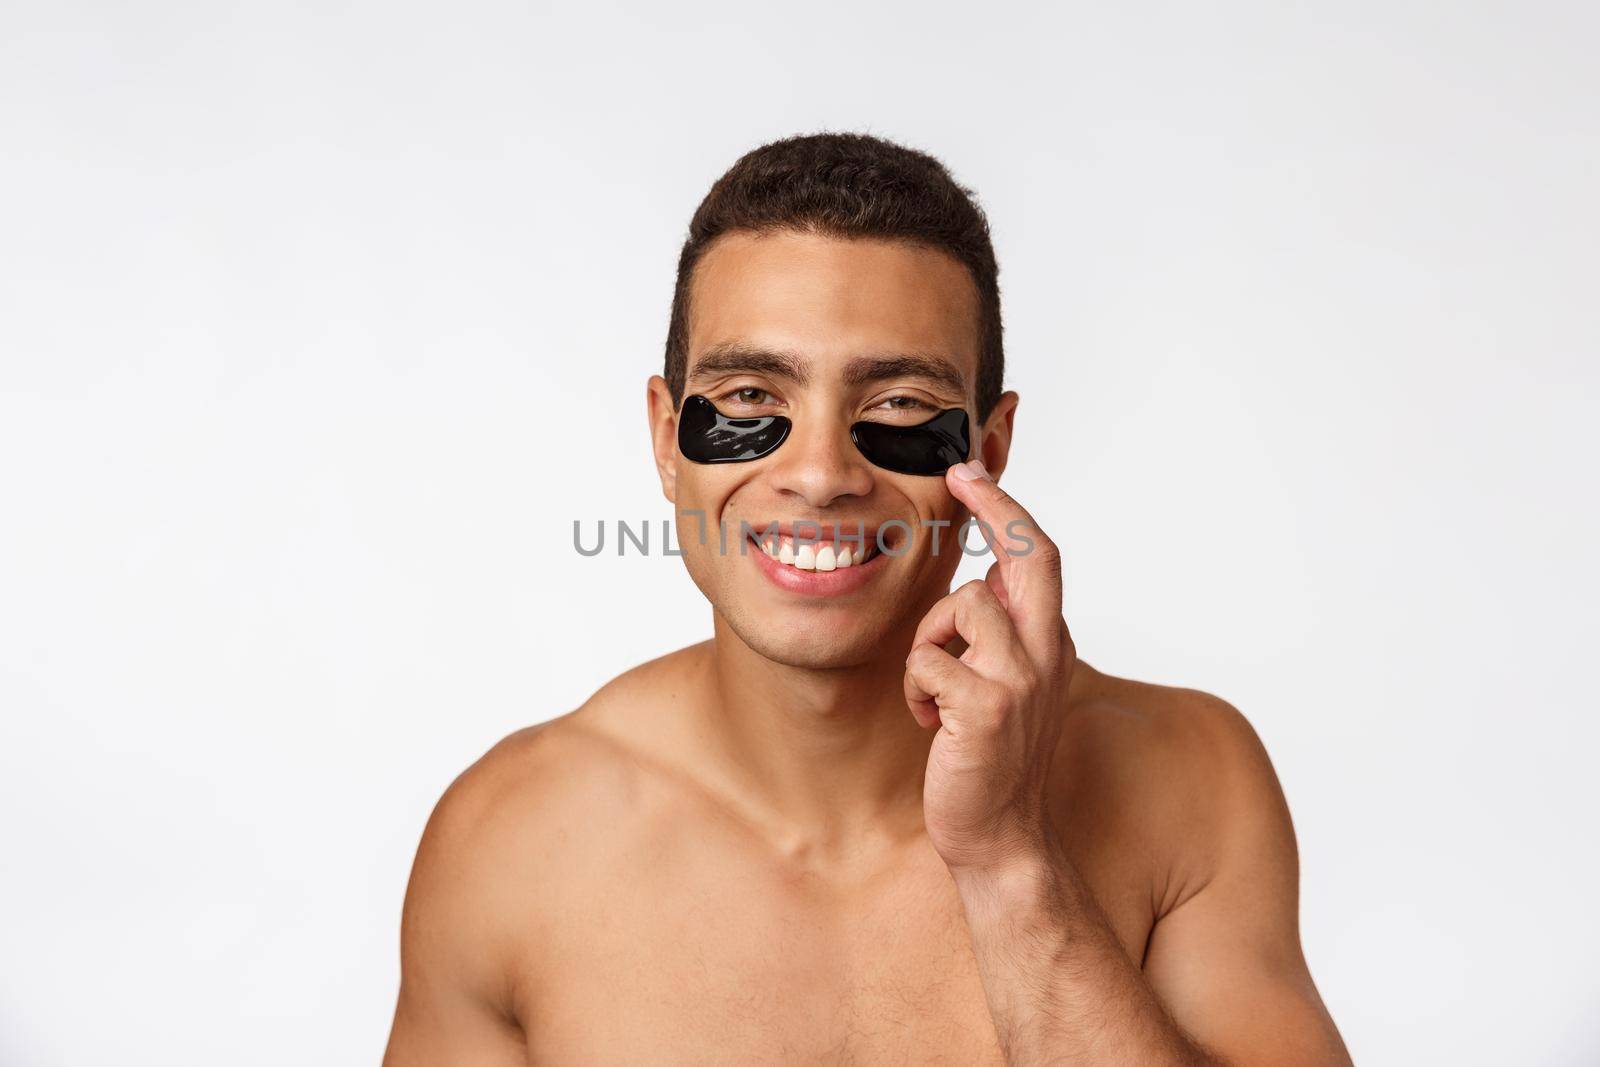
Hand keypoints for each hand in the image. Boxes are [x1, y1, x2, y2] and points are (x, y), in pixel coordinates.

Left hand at [905, 460, 1076, 873]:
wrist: (1000, 837)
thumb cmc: (991, 759)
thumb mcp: (1007, 683)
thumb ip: (1004, 629)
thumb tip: (991, 570)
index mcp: (1049, 642)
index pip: (1038, 557)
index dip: (1007, 508)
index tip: (971, 473)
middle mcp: (1046, 652)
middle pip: (1031, 554)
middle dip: (995, 504)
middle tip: (958, 476)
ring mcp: (1021, 679)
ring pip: (963, 603)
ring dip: (928, 638)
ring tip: (930, 688)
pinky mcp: (987, 708)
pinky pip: (929, 661)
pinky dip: (915, 687)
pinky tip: (928, 721)